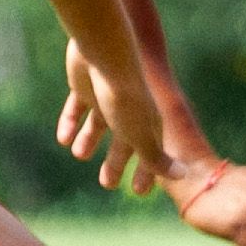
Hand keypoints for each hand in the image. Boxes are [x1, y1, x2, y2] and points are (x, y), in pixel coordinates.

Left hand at [52, 36, 177, 194]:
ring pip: (98, 124)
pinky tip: (63, 138)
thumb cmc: (125, 97)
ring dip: (89, 139)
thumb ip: (155, 157)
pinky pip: (77, 108)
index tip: (140, 192)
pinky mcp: (84, 86)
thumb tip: (182, 176)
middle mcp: (129, 110)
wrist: (103, 52)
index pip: (151, 153)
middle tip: (107, 183)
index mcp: (147, 122)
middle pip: (124, 142)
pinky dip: (71, 123)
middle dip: (116, 162)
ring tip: (80, 154)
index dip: (147, 172)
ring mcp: (106, 97)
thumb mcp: (140, 134)